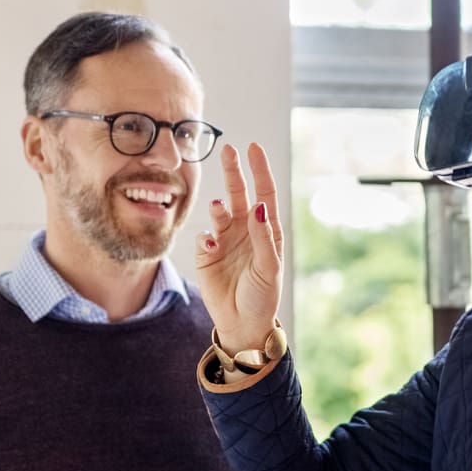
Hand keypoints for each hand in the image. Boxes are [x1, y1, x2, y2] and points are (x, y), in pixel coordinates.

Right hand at [194, 141, 283, 354]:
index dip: (260, 170)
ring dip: (218, 205)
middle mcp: (245, 230)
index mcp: (266, 230)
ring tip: (218, 205)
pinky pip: (202, 237)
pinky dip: (205, 238)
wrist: (242, 322)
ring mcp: (225, 240)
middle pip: (239, 193)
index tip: (254, 148)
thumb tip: (259, 206)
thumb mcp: (269, 268)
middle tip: (228, 150)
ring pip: (219, 211)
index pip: (264, 193)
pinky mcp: (206, 254)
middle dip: (234, 172)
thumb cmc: (262, 296)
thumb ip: (263, 237)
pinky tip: (211, 247)